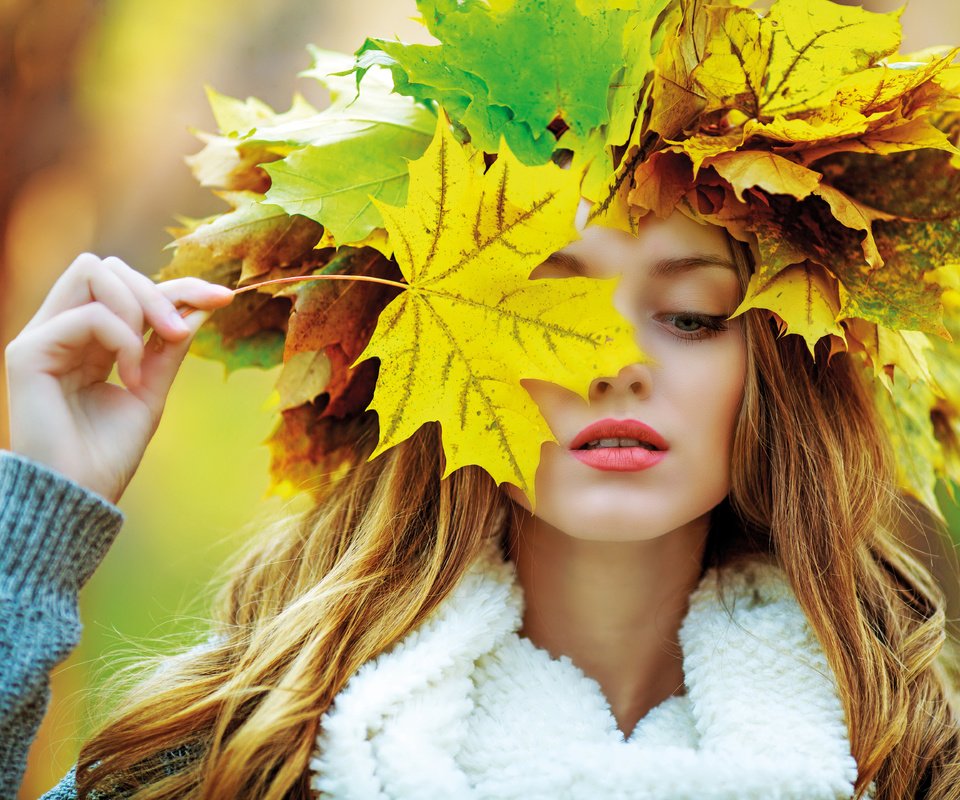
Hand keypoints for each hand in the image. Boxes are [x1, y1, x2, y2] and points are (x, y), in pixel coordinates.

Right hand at [5, 254, 234, 503]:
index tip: (224, 298)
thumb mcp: (152, 388)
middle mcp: (60, 329)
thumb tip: (202, 303)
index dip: (179, 285)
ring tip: (154, 353)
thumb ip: (170, 346)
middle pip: (108, 267)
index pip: (129, 287)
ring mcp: (41, 337)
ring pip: (92, 271)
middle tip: (181, 334)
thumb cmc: (109, 453)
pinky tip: (130, 378)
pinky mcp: (27, 352)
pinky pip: (89, 316)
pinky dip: (124, 340)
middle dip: (158, 291)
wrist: (79, 496)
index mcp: (86, 338)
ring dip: (139, 305)